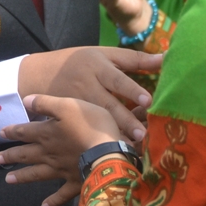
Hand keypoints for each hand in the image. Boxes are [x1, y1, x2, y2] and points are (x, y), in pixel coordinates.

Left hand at [0, 94, 122, 205]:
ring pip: (37, 174)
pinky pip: (61, 195)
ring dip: (23, 176)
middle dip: (12, 155)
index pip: (25, 132)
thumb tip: (25, 101)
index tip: (1, 133)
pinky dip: (52, 201)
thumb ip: (46, 103)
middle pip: (27, 154)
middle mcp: (50, 153)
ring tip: (8, 180)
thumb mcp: (68, 105)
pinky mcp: (75, 183)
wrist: (109, 152)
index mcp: (47, 134)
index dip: (13, 131)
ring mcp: (62, 170)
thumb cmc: (91, 124)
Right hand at [17, 47, 161, 142]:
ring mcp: (78, 104)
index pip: (117, 78)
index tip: (149, 100)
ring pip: (98, 120)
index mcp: (97, 66)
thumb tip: (166, 57)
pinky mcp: (71, 117)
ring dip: (115, 133)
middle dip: (125, 119)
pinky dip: (102, 140)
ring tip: (133, 146)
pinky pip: (88, 130)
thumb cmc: (81, 61)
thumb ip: (134, 59)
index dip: (132, 89)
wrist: (39, 75)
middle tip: (142, 133)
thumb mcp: (103, 54)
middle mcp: (88, 85)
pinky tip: (115, 151)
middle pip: (108, 104)